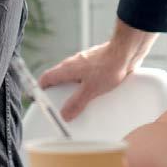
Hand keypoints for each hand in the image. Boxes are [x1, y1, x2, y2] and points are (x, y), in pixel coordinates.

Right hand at [39, 20, 157, 119]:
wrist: (126, 52)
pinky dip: (85, 86)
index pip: (47, 78)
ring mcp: (85, 63)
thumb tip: (64, 115)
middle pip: (59, 79)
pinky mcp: (96, 64)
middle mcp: (73, 64)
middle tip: (60, 109)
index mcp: (68, 68)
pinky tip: (94, 96)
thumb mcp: (90, 89)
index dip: (41, 90)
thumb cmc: (108, 67)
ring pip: (73, 78)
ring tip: (78, 106)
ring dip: (73, 90)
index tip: (40, 102)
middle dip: (58, 93)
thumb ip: (76, 102)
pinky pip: (86, 77)